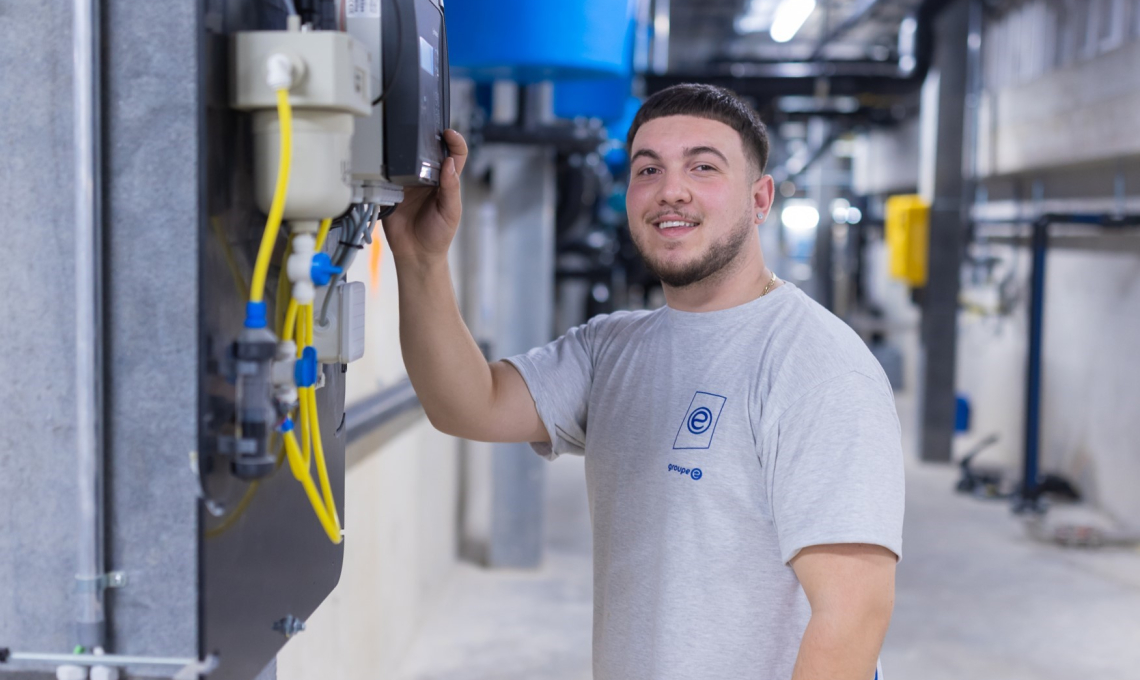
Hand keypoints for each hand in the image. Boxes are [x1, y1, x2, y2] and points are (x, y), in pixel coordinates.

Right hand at [382, 129, 468, 264]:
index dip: (455, 141)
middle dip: (426, 138)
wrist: (416, 254)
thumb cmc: (438, 235)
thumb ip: (451, 189)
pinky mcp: (392, 190)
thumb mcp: (451, 212)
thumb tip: (449, 163)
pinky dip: (387, 167)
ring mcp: (408, 182)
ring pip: (407, 158)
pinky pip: (388, 174)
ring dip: (405, 150)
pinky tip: (388, 164)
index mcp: (446, 181)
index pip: (454, 155)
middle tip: (421, 132)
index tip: (448, 133)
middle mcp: (427, 178)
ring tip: (404, 146)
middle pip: (428, 150)